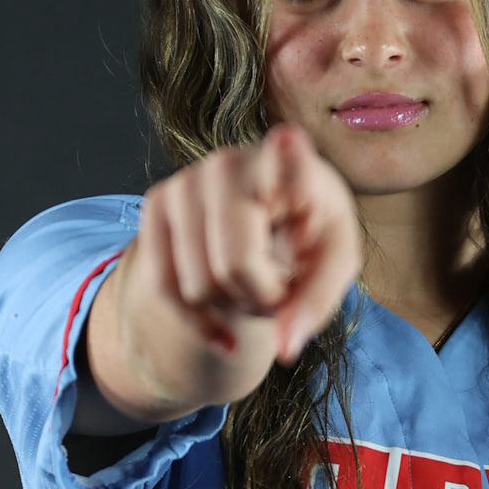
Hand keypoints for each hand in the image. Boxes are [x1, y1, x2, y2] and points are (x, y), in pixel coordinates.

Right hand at [133, 123, 362, 366]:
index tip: (289, 141)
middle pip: (235, 266)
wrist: (266, 220)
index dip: (286, 157)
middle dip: (260, 299)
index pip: (286, 157)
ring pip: (198, 285)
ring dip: (230, 308)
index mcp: (293, 165)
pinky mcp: (156, 203)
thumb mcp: (332, 265)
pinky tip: (222, 319)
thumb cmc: (309, 236)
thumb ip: (318, 302)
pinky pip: (164, 288)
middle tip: (278, 289)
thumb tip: (286, 347)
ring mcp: (187, 180)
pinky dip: (197, 320)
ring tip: (253, 286)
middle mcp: (233, 162)